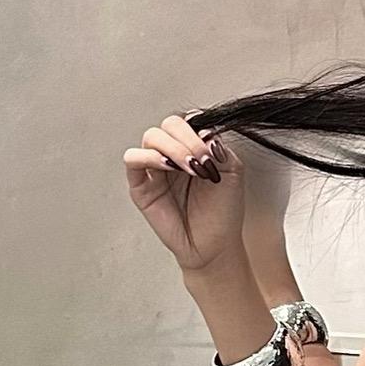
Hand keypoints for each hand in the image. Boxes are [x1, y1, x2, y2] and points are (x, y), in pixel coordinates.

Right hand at [123, 113, 246, 271]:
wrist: (214, 244)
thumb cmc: (222, 212)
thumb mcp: (232, 172)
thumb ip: (219, 148)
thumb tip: (205, 131)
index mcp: (193, 148)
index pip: (188, 121)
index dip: (199, 130)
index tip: (213, 150)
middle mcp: (173, 154)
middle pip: (169, 125)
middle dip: (187, 139)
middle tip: (202, 161)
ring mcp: (155, 168)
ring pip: (151, 137)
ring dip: (172, 148)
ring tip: (190, 168)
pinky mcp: (140, 185)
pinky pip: (133, 159)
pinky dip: (149, 157)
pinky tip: (168, 168)